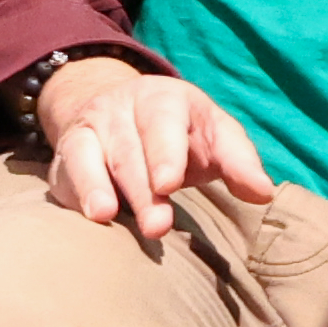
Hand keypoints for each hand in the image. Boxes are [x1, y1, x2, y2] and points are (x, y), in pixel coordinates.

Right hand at [33, 57, 273, 244]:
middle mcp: (119, 108)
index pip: (162, 122)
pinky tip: (88, 216)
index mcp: (162, 99)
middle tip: (158, 227)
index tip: (169, 184)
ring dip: (96, 188)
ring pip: (88, 157)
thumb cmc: (180, 132)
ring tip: (105, 216)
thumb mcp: (214, 135)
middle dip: (141, 190)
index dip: (165, 152)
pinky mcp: (64, 156)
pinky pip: (64, 172)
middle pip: (128, 149)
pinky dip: (73, 193)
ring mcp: (88, 130)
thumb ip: (239, 161)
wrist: (119, 109)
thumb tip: (262, 192)